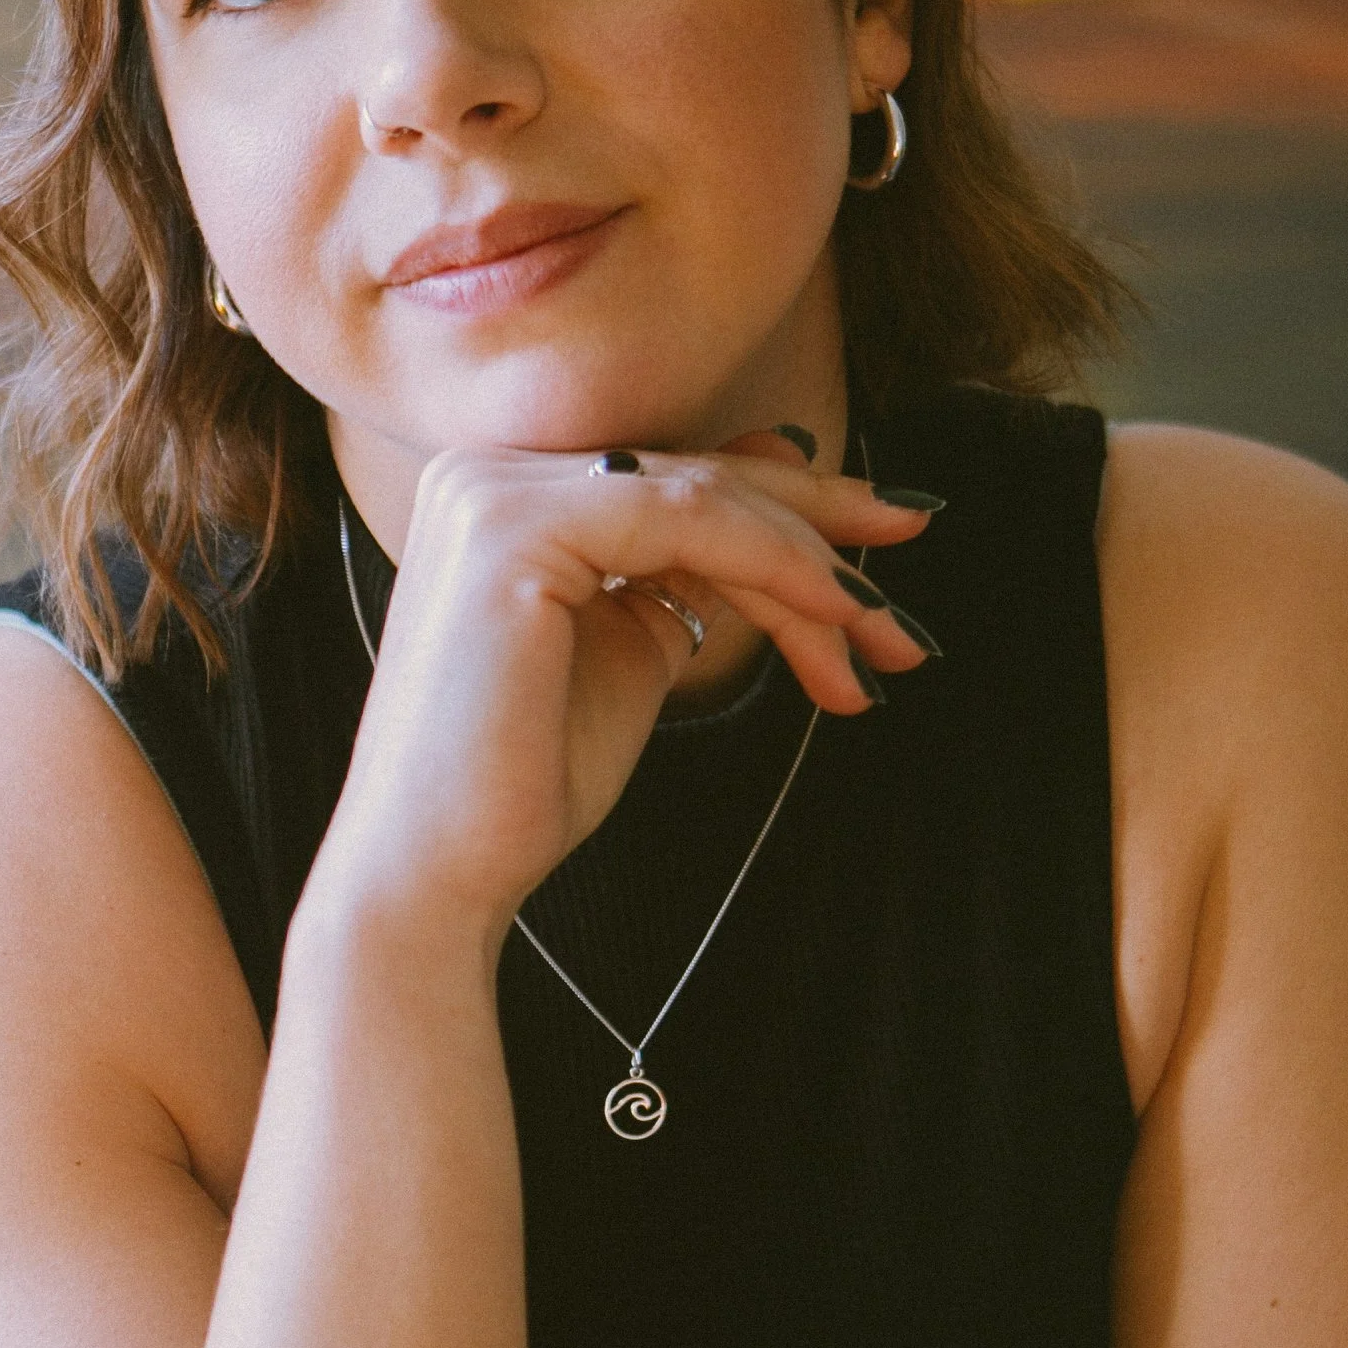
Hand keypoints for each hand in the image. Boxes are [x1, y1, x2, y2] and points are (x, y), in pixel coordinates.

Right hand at [317, 434, 933, 941]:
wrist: (435, 874)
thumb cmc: (526, 783)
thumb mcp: (632, 647)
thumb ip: (690, 568)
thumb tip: (781, 490)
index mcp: (504, 495)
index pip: (674, 478)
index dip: (790, 506)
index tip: (882, 551)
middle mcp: (486, 473)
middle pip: (696, 475)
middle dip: (823, 524)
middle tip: (912, 563)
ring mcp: (493, 492)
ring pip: (705, 499)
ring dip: (816, 571)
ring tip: (888, 640)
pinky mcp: (513, 530)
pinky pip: (686, 523)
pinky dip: (777, 567)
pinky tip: (838, 617)